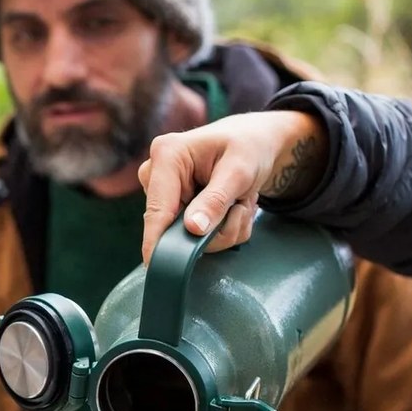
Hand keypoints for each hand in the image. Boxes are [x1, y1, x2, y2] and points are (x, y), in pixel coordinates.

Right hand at [139, 110, 326, 263]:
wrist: (255, 144)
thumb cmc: (248, 146)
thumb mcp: (240, 170)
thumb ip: (216, 200)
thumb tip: (193, 229)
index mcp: (167, 156)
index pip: (157, 209)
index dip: (156, 241)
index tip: (155, 266)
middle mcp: (158, 176)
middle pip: (173, 229)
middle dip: (215, 230)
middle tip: (241, 208)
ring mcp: (165, 195)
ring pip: (189, 238)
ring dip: (224, 230)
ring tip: (239, 203)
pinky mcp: (175, 210)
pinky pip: (197, 237)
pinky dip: (222, 230)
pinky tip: (232, 207)